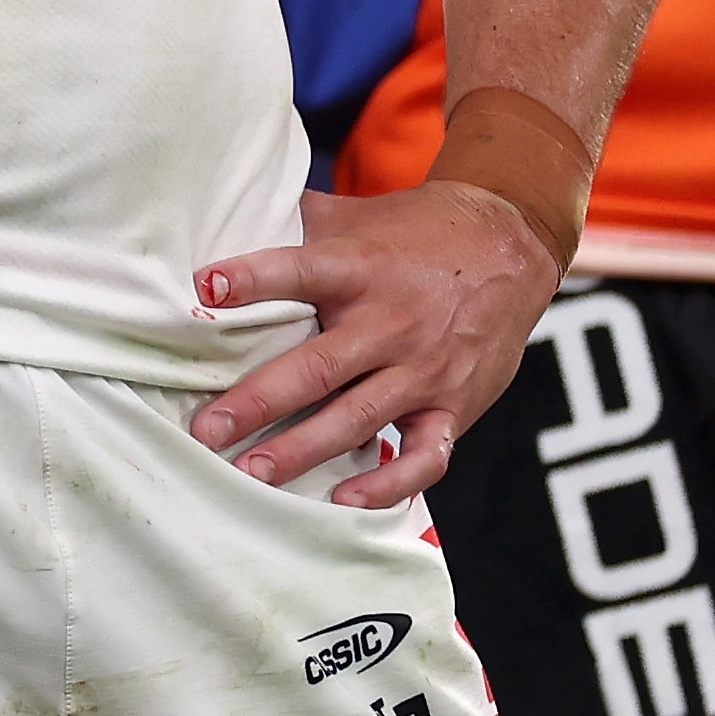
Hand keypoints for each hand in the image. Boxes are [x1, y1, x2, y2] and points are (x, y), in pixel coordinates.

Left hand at [190, 184, 562, 506]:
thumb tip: (215, 215)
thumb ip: (291, 222)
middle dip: (258, 402)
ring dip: (303, 449)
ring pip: (358, 416)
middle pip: (318, 367)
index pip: (300, 269)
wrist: (511, 244)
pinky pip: (426, 455)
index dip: (254, 278)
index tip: (204, 288)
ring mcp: (425, 368)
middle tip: (208, 430)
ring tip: (251, 472)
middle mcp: (391, 322)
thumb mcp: (353, 215)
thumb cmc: (413, 231)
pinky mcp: (455, 404)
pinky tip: (345, 500)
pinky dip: (389, 483)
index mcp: (359, 268)